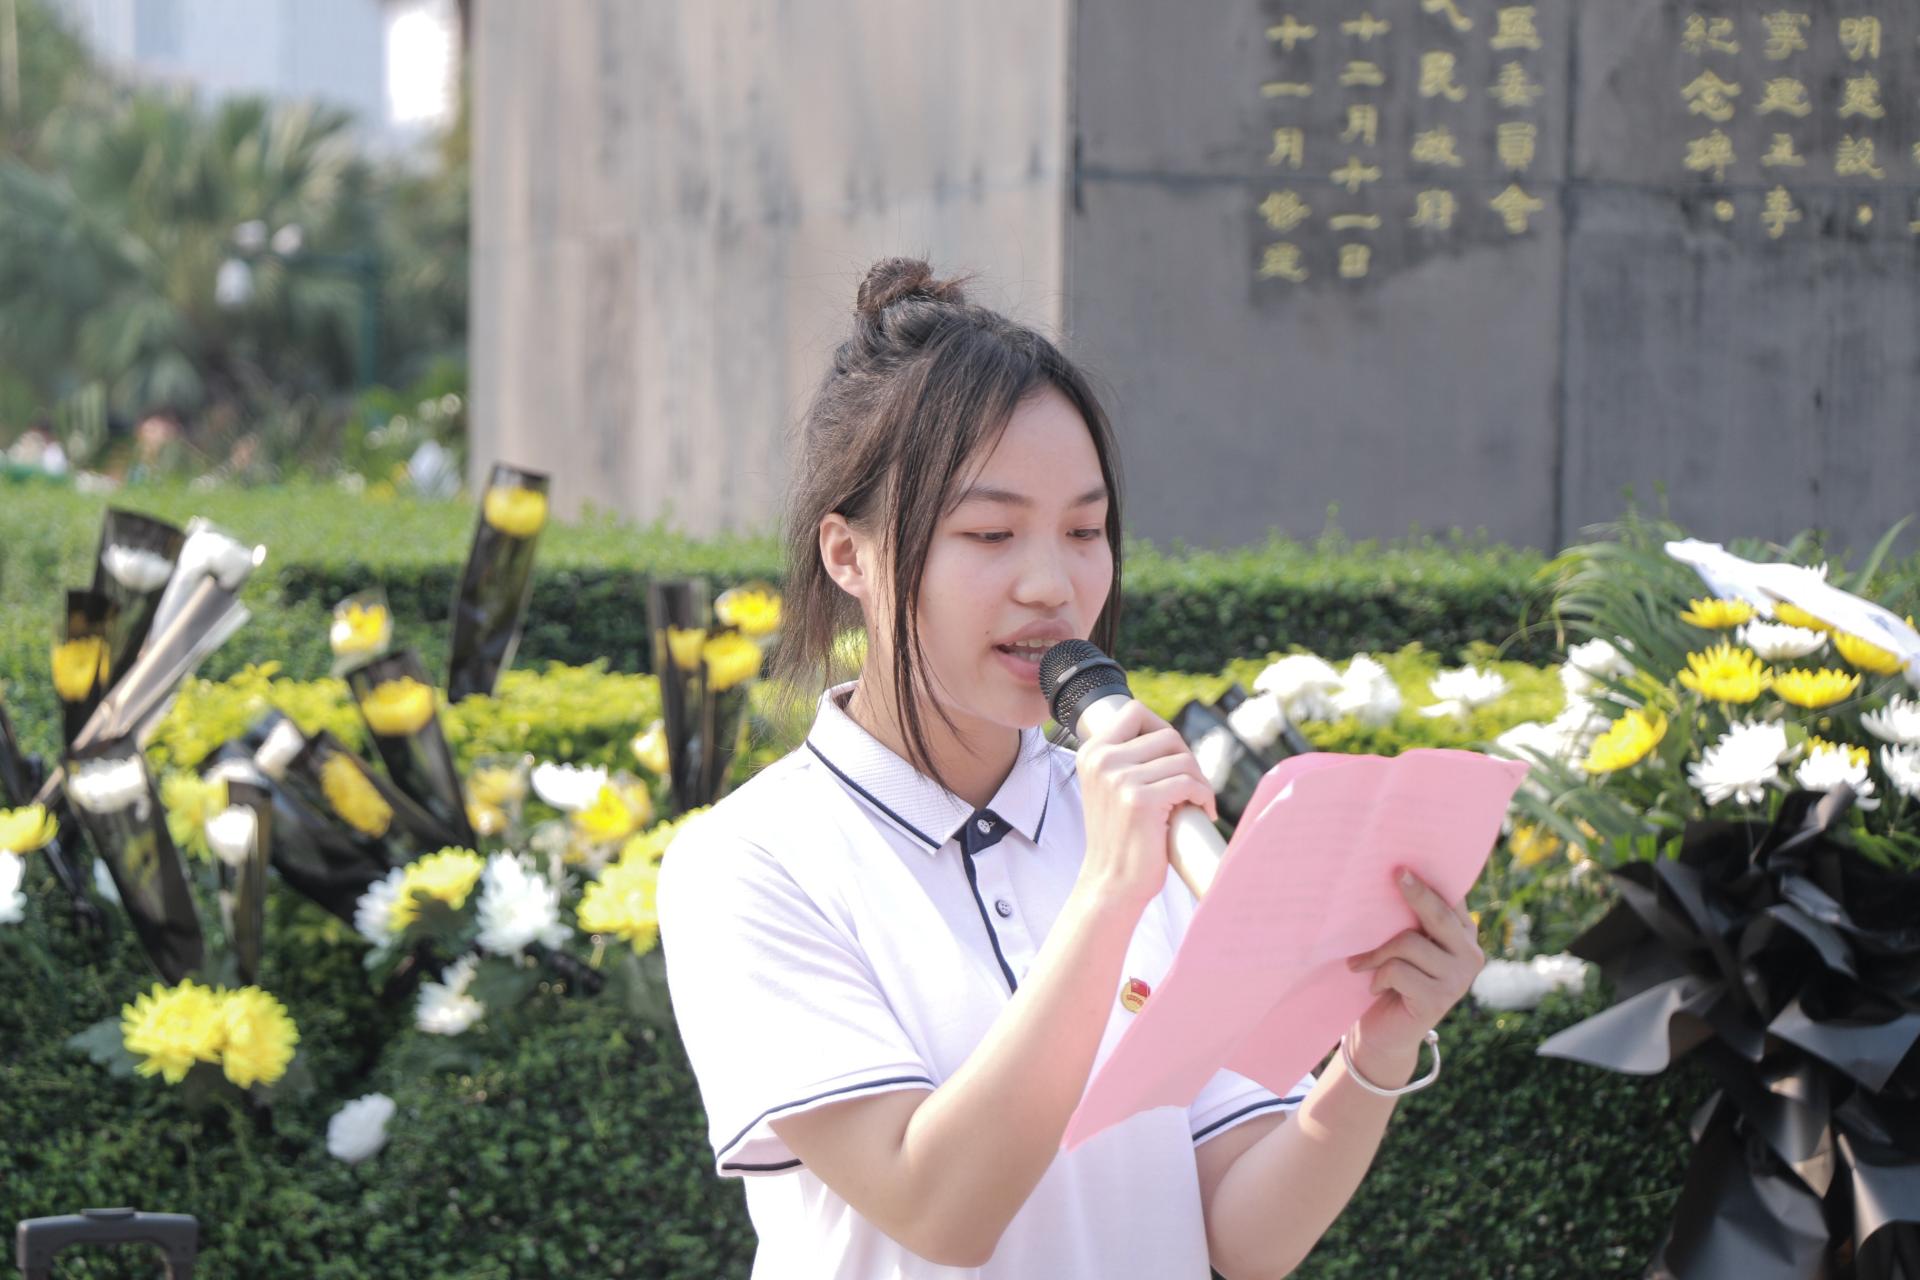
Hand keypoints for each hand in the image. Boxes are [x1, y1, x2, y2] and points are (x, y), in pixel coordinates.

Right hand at [1073, 699, 1216, 915]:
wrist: (1111, 883)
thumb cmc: (1119, 838)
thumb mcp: (1110, 788)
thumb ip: (1126, 759)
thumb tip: (1170, 738)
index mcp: (1091, 752)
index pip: (1135, 711)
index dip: (1162, 729)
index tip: (1172, 758)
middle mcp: (1102, 760)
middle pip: (1167, 735)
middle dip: (1187, 759)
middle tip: (1191, 787)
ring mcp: (1120, 778)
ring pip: (1183, 760)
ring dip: (1199, 782)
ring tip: (1196, 802)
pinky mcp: (1141, 800)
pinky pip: (1189, 783)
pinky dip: (1204, 797)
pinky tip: (1203, 812)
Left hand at [1344, 869, 1483, 1062]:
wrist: (1387, 1033)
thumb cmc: (1393, 979)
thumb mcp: (1406, 945)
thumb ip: (1411, 919)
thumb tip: (1396, 876)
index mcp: (1465, 935)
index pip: (1452, 900)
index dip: (1432, 880)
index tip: (1408, 860)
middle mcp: (1470, 955)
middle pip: (1438, 915)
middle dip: (1416, 892)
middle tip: (1395, 873)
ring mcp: (1458, 980)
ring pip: (1409, 943)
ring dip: (1376, 953)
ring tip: (1361, 963)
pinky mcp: (1439, 1000)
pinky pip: (1397, 970)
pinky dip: (1377, 976)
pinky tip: (1374, 987)